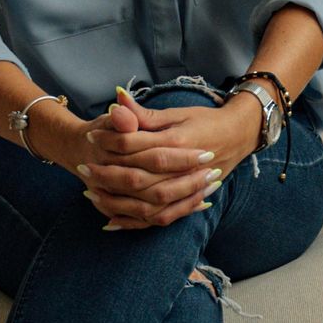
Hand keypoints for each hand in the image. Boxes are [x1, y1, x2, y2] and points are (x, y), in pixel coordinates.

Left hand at [72, 89, 258, 229]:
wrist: (239, 135)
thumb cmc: (205, 121)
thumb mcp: (177, 112)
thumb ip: (145, 113)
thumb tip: (117, 99)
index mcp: (179, 141)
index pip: (138, 144)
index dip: (111, 140)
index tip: (92, 136)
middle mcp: (185, 167)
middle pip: (139, 178)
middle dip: (108, 174)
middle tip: (84, 167)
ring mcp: (189, 186)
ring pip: (148, 202)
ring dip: (117, 201)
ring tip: (92, 193)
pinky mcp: (189, 200)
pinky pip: (160, 218)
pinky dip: (135, 222)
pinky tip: (112, 222)